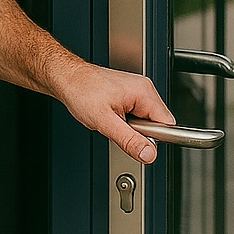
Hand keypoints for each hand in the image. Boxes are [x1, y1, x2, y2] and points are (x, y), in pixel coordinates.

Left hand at [51, 60, 175, 163]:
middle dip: (140, 133)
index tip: (139, 142)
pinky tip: (111, 116)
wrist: (66, 79)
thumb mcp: (105, 122)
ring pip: (145, 121)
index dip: (155, 138)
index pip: (167, 124)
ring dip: (130, 127)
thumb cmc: (81, 91)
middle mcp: (143, 89)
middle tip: (118, 127)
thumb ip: (129, 140)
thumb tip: (149, 154)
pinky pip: (136, 116)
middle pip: (157, 123)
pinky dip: (125, 121)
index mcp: (144, 92)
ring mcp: (136, 91)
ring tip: (111, 120)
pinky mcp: (128, 95)